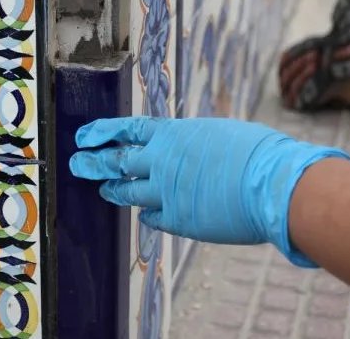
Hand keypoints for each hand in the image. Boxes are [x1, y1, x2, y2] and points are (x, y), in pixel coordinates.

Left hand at [69, 117, 349, 266]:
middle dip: (94, 162)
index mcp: (174, 134)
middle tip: (77, 163)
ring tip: (102, 189)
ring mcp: (167, 193)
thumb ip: (194, 143)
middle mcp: (163, 162)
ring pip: (128, 192)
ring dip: (112, 190)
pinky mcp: (179, 220)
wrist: (272, 185)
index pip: (128, 130)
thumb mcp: (220, 135)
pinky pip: (153, 217)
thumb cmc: (257, 153)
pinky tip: (144, 214)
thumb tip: (186, 150)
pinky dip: (147, 214)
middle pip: (118, 161)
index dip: (103, 132)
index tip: (85, 135)